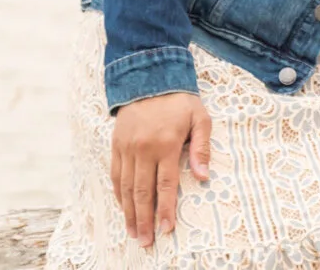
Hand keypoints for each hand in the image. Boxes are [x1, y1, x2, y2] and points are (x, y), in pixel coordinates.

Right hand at [110, 92, 211, 246]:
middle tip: (146, 241)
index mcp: (166, 144)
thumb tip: (203, 176)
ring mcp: (127, 148)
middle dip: (145, 219)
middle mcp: (143, 149)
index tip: (166, 229)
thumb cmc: (180, 100)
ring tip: (134, 233)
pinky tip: (123, 209)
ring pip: (125, 188)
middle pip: (142, 192)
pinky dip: (118, 195)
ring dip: (129, 213)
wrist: (149, 77)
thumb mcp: (200, 118)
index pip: (165, 184)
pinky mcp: (116, 146)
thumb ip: (201, 147)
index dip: (166, 209)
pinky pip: (115, 175)